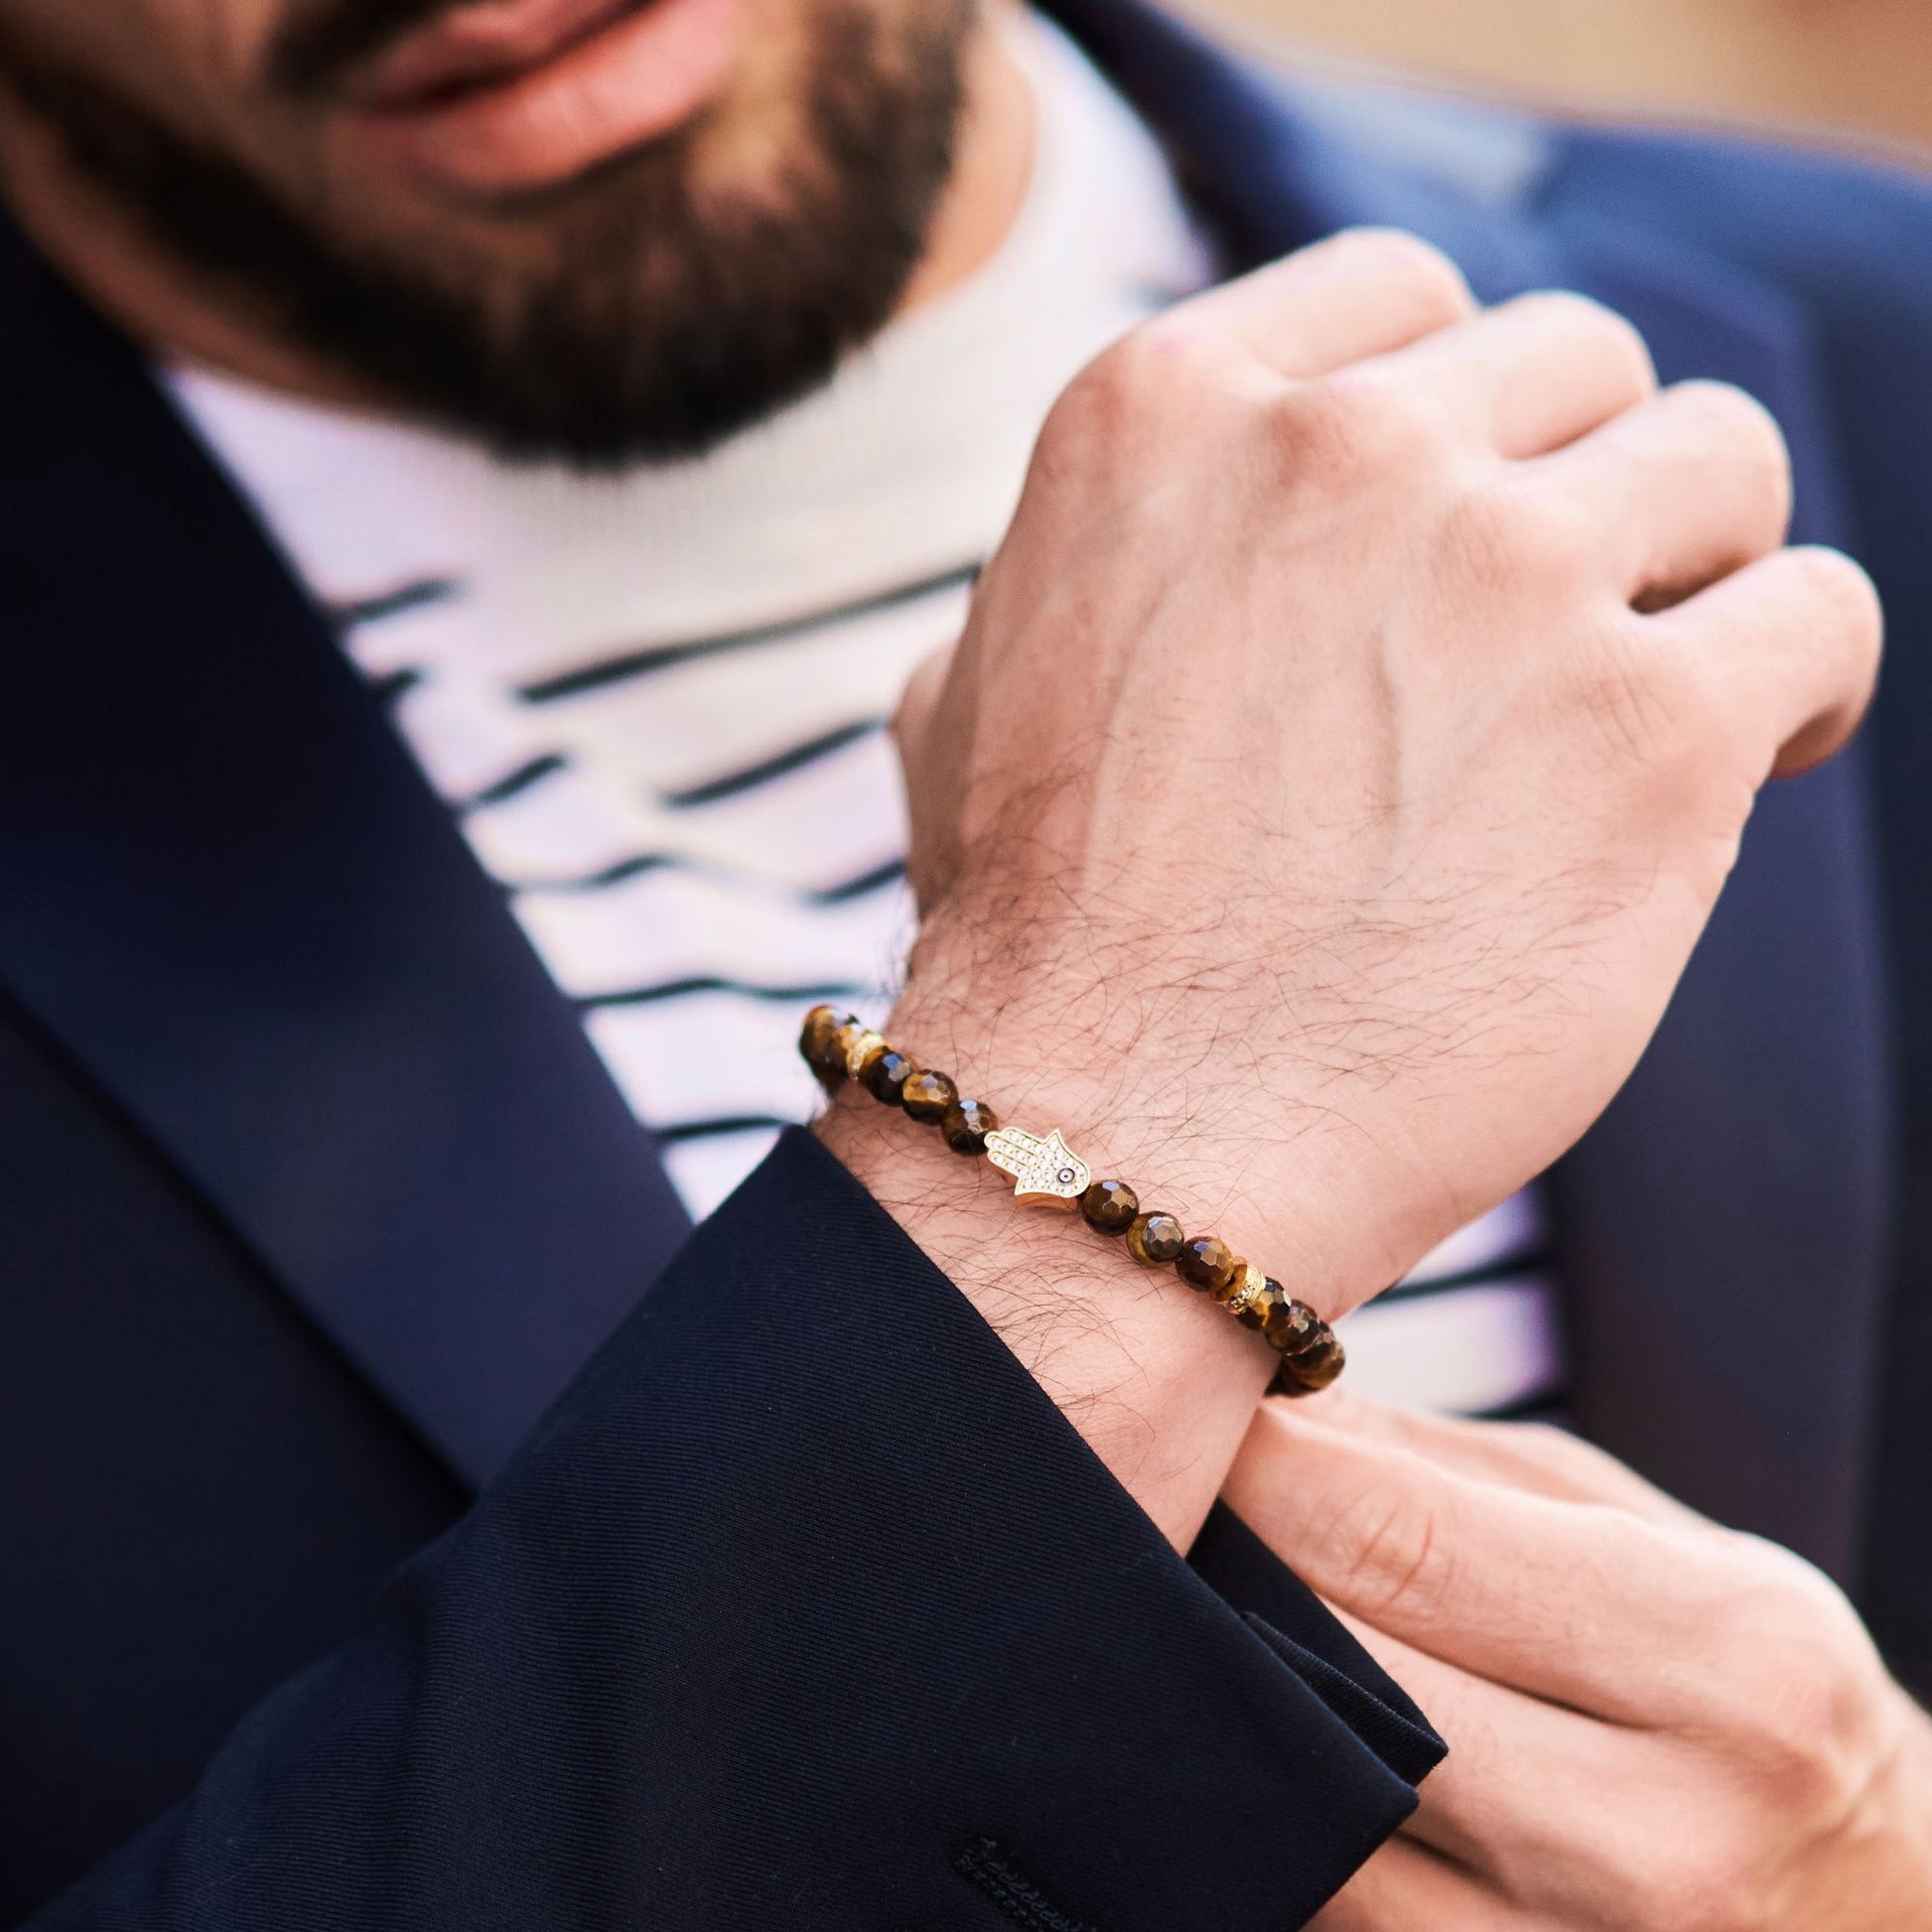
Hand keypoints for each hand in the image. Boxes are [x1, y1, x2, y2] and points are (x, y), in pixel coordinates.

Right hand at [820, 229, 1880, 1543]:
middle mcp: (1341, 448)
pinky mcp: (1649, 729)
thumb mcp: (975, 682)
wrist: (1108, 1139)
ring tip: (1643, 699)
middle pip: (1577, 363)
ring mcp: (1503, 574)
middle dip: (1576, 488)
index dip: (1460, 404)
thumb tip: (1180, 534)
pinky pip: (1818, 615)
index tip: (1473, 504)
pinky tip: (1738, 765)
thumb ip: (1096, 559)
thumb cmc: (1036, 937)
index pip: (1406, 296)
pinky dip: (1798, 686)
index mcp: (1170, 406)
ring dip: (1698, 568)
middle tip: (1553, 635)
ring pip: (1720, 460)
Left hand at [1223, 1393, 1931, 1929]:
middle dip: (1220, 1578)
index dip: (1258, 1469)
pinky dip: (1273, 1839)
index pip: (1402, 1542)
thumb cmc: (1739, 1682)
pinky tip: (1243, 1759)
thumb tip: (1257, 1403)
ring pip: (1316, 1837)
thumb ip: (1451, 1474)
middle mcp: (1667, 1840)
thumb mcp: (1644, 1538)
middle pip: (1342, 1687)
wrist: (1874, 1909)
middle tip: (1143, 1509)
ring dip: (1224, 1717)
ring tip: (1173, 1629)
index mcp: (1727, 1662)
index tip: (1189, 1416)